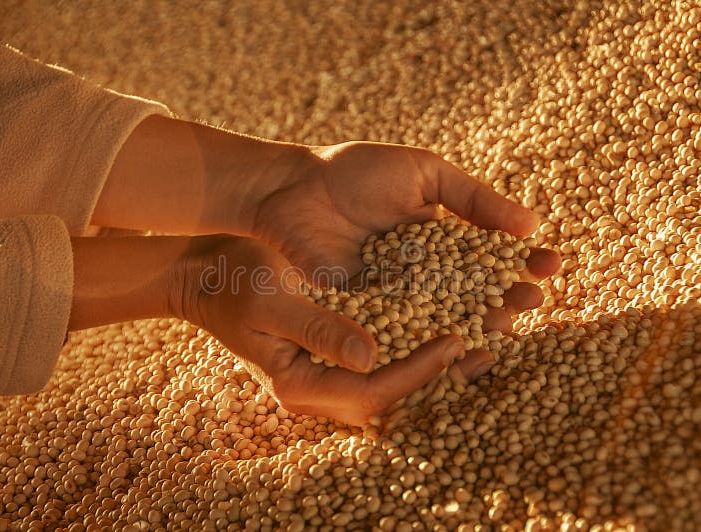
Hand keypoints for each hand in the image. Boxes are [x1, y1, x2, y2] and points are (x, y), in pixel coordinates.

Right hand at [170, 235, 495, 425]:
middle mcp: (321, 386)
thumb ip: (317, 329)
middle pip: (395, 392)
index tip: (456, 342)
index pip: (371, 393)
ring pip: (398, 374)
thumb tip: (370, 356)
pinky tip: (453, 313)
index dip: (416, 372)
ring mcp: (331, 370)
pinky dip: (422, 337)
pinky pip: (390, 352)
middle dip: (444, 372)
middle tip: (491, 343)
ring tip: (487, 330)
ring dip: (441, 357)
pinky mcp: (338, 348)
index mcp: (301, 384)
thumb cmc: (234, 282)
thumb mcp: (270, 300)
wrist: (210, 273)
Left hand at [251, 141, 560, 325]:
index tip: (550, 265)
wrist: (294, 191)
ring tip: (506, 326)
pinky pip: (408, 332)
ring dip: (480, 323)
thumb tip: (531, 224)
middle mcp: (426, 269)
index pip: (492, 253)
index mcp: (442, 235)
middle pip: (477, 291)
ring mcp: (400, 294)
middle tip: (532, 300)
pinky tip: (460, 348)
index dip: (522, 261)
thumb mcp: (424, 173)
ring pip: (448, 316)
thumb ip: (474, 197)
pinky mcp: (371, 315)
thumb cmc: (357, 173)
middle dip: (509, 296)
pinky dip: (434, 342)